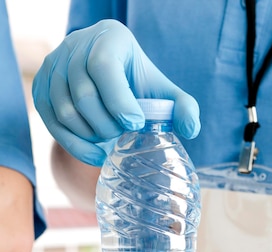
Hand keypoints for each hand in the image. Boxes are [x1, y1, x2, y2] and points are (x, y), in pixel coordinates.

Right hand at [32, 19, 199, 165]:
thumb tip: (191, 129)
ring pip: (66, 111)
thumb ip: (182, 107)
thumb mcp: (163, 91)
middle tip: (122, 133)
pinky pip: (51, 122)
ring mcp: (54, 66)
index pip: (103, 67)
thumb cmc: (137, 83)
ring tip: (110, 138)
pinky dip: (73, 144)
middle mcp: (75, 46)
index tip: (135, 124)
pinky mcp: (41, 88)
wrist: (108, 76)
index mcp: (108, 38)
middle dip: (106, 124)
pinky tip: (95, 154)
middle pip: (83, 94)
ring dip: (91, 134)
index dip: (118, 100)